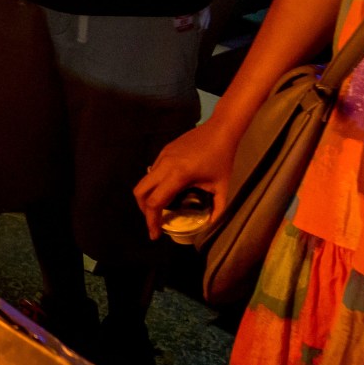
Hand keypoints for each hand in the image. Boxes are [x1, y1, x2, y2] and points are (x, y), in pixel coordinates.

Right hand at [133, 113, 248, 237]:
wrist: (220, 129)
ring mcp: (162, 156)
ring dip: (148, 197)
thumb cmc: (223, 157)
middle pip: (140, 192)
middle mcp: (164, 165)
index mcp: (178, 175)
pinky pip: (152, 172)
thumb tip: (210, 224)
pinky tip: (167, 190)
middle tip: (155, 222)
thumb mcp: (222, 186)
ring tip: (160, 209)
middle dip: (144, 210)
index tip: (155, 234)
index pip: (156, 202)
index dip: (152, 221)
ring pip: (144, 181)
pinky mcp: (164, 151)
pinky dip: (154, 186)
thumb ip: (217, 208)